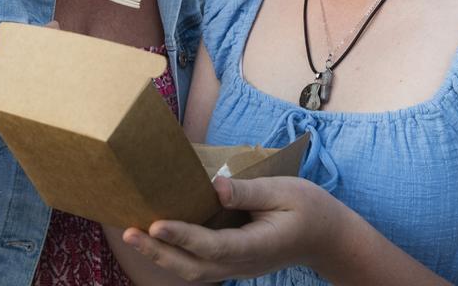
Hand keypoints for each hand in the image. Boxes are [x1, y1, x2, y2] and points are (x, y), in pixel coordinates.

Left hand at [123, 176, 346, 282]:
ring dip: (161, 255)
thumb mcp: (286, 191)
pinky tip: (157, 237)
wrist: (328, 238)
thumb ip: (250, 191)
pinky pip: (200, 265)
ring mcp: (238, 267)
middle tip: (129, 232)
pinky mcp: (234, 261)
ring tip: (133, 234)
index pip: (214, 245)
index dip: (184, 236)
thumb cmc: (310, 208)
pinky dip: (175, 254)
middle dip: (159, 252)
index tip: (157, 224)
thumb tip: (215, 187)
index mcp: (258, 245)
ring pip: (194, 271)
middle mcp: (244, 263)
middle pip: (195, 267)